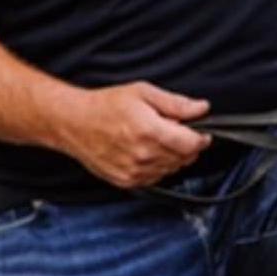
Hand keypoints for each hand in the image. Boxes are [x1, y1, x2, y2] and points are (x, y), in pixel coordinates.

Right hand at [62, 81, 211, 189]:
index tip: (201, 132)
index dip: (201, 138)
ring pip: (171, 170)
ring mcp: (134, 172)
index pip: (191, 145)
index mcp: (150, 131)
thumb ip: (176, 104)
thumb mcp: (143, 93)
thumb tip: (202, 108)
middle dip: (186, 145)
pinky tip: (146, 152)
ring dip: (172, 157)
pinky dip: (158, 167)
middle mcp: (143, 155)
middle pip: (184, 159)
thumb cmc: (106, 105)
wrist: (75, 123)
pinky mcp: (127, 182)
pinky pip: (155, 178)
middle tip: (174, 131)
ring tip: (156, 139)